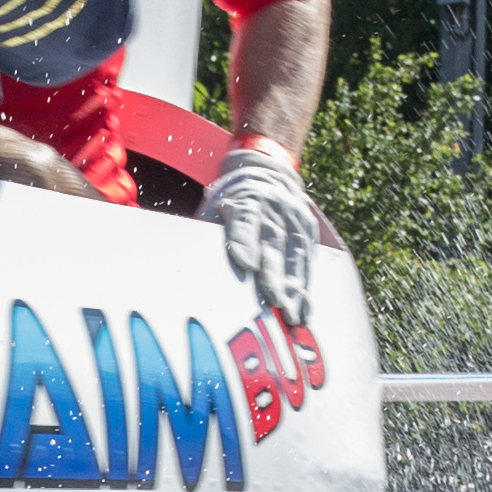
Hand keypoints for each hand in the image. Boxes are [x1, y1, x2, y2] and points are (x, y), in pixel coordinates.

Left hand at [202, 144, 321, 327]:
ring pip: (295, 255)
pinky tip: (304, 312)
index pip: (244, 220)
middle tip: (275, 303)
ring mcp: (293, 218)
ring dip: (295, 288)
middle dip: (275, 275)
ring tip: (292, 317)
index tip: (245, 265)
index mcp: (245, 199)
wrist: (267, 174)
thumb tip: (184, 269)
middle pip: (273, 243)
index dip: (245, 241)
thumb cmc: (230, 201)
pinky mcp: (307, 231)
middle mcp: (273, 207)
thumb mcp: (213, 208)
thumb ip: (207, 234)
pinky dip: (306, 289)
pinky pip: (307, 262)